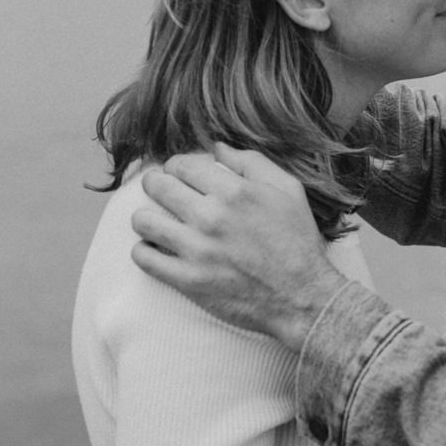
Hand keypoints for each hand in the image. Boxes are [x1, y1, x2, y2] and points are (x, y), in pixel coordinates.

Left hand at [130, 144, 348, 349]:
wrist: (302, 298)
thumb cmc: (298, 241)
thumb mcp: (288, 190)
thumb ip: (252, 162)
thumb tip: (217, 148)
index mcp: (235, 191)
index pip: (182, 165)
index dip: (176, 166)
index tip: (179, 174)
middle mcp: (212, 217)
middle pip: (158, 187)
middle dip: (155, 184)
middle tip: (160, 191)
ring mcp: (197, 251)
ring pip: (144, 221)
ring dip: (145, 217)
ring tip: (154, 221)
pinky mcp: (189, 281)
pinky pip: (145, 259)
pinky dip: (143, 251)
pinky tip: (154, 249)